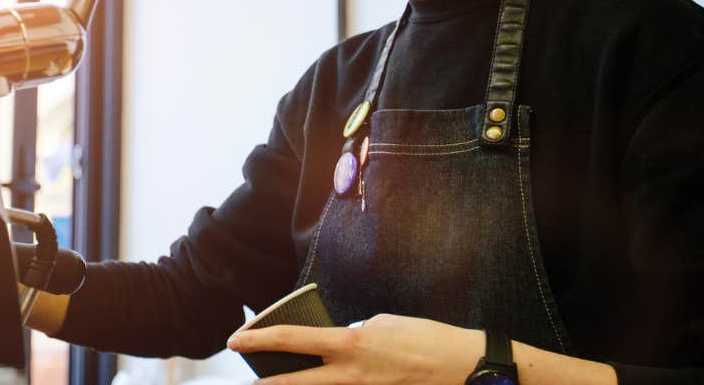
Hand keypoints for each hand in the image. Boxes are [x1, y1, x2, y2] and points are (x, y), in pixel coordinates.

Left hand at [227, 314, 482, 383]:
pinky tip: (332, 383)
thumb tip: (342, 344)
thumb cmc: (429, 340)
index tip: (235, 340)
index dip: (258, 339)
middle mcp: (351, 375)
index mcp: (351, 345)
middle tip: (248, 382)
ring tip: (280, 384)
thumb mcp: (385, 325)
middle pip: (294, 383)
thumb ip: (357, 335)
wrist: (468, 369)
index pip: (292, 339)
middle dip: (266, 384)